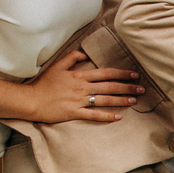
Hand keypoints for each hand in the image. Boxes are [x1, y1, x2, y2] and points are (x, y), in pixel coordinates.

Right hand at [27, 50, 142, 123]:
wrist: (31, 100)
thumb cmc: (43, 83)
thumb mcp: (57, 66)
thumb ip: (71, 58)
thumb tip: (84, 55)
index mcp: (79, 76)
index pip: (106, 73)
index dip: (121, 73)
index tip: (134, 74)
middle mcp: (82, 87)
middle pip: (109, 86)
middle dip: (127, 87)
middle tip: (142, 88)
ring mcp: (79, 101)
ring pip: (105, 100)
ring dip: (121, 100)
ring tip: (135, 100)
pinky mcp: (74, 113)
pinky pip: (94, 115)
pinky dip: (107, 116)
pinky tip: (118, 117)